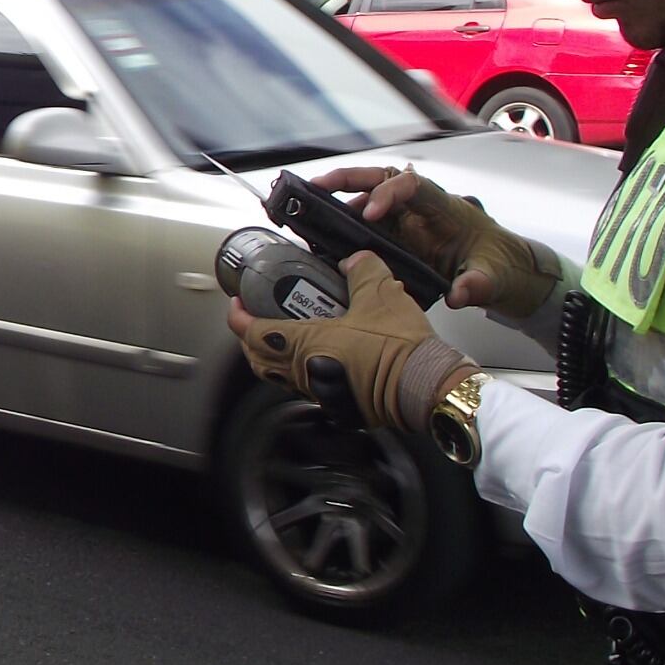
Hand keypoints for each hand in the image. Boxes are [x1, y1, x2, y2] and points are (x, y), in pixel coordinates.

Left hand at [225, 253, 479, 432]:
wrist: (427, 385)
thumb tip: (354, 260)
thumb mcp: (380, 292)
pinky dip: (300, 369)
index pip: (251, 332)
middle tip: (254, 317)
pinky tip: (318, 355)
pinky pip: (306, 386)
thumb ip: (362, 269)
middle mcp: (306, 372)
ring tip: (284, 334)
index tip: (237, 302)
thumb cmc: (401, 348)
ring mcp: (321, 392)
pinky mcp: (338, 404)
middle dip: (249, 337)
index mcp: (306, 344)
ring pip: (280, 375)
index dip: (238, 316)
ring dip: (273, 354)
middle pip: (258, 358)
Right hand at [304, 164, 559, 318]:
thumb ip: (477, 284)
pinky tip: (326, 240)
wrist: (506, 272)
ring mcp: (407, 220)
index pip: (411, 185)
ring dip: (339, 202)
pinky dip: (344, 228)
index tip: (369, 214)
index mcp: (443, 206)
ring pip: (367, 200)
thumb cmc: (503, 264)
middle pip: (379, 179)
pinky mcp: (399, 237)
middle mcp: (420, 207)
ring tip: (310, 212)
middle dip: (347, 179)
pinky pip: (366, 225)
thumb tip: (460, 294)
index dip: (386, 193)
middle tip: (316, 186)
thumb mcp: (494, 276)